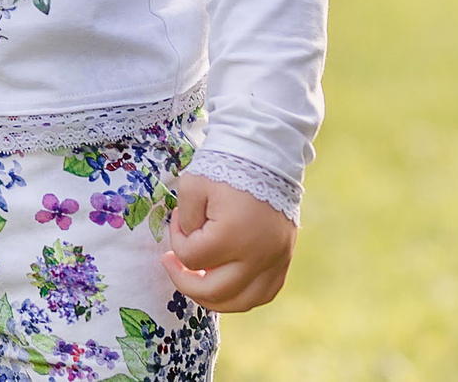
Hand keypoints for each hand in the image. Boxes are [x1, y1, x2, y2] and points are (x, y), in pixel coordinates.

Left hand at [159, 173, 296, 311]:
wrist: (266, 154)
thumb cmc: (226, 166)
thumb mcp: (193, 185)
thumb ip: (185, 223)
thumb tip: (189, 248)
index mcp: (232, 236)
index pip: (192, 258)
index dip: (176, 239)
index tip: (178, 219)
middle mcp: (257, 255)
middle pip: (214, 292)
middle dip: (184, 281)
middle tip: (172, 264)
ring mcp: (274, 260)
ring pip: (242, 302)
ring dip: (214, 299)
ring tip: (197, 282)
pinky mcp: (284, 259)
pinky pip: (265, 293)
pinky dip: (243, 296)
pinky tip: (227, 285)